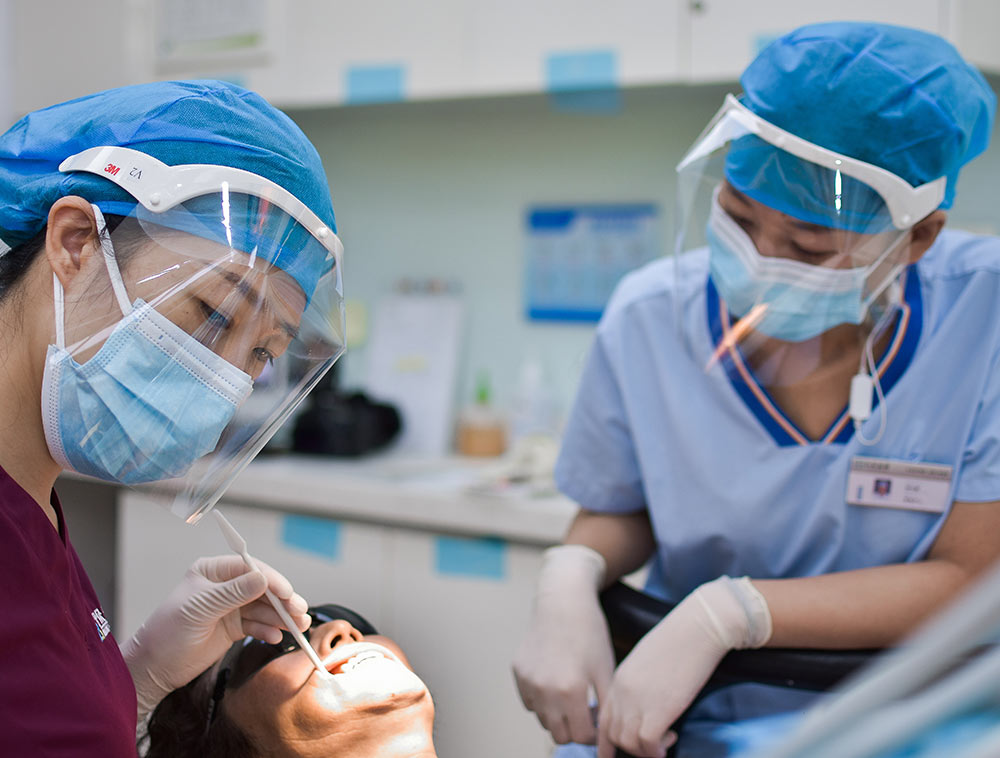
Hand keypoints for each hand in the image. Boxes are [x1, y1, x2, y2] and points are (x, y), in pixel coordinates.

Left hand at [121, 554, 309, 718]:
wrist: (154, 667)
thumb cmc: (167, 632)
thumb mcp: (199, 609)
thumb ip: (232, 593)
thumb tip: (262, 579)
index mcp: (212, 571)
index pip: (249, 568)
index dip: (270, 579)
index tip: (286, 593)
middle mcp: (225, 586)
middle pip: (262, 588)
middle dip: (282, 600)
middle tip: (299, 611)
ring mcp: (231, 607)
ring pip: (264, 607)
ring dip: (281, 616)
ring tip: (297, 627)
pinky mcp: (235, 626)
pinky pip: (258, 624)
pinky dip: (269, 630)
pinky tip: (275, 637)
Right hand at [513, 544, 615, 744]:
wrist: (563, 601)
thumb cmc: (590, 633)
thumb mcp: (606, 671)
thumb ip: (606, 709)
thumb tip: (606, 739)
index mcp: (571, 691)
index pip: (582, 736)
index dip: (593, 731)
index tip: (598, 719)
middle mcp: (544, 690)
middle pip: (559, 734)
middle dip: (574, 728)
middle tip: (585, 710)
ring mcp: (527, 681)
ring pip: (543, 719)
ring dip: (557, 715)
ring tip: (571, 693)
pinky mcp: (517, 672)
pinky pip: (530, 701)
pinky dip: (542, 700)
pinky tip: (554, 680)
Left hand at [597, 576, 771, 757]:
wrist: (698, 627)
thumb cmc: (679, 639)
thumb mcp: (647, 661)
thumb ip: (638, 683)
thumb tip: (646, 703)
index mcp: (619, 678)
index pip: (602, 718)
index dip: (608, 739)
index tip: (617, 750)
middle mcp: (622, 691)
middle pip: (611, 734)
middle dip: (628, 748)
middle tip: (650, 746)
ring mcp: (638, 700)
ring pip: (627, 743)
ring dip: (645, 750)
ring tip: (664, 742)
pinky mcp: (659, 709)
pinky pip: (648, 744)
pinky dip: (657, 750)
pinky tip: (671, 739)